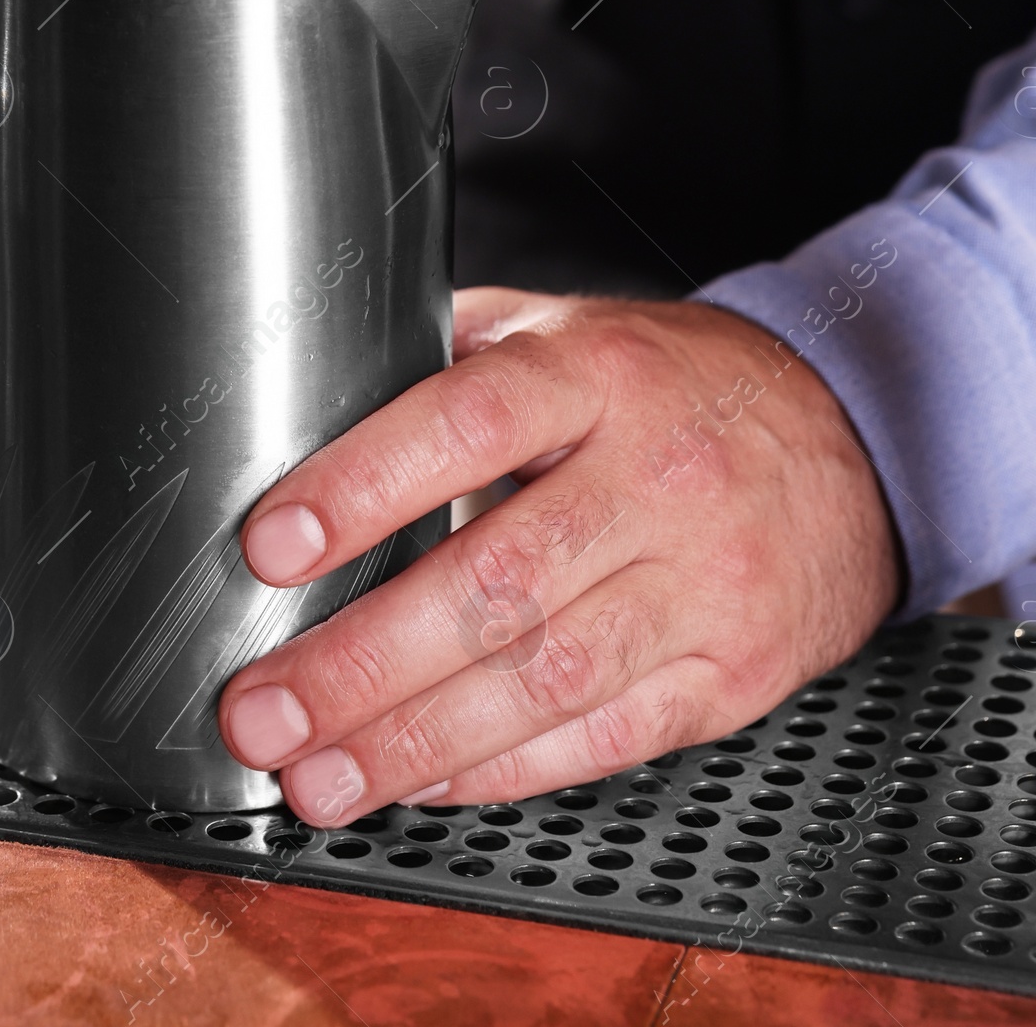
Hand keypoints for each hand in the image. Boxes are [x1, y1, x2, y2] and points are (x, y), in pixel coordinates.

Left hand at [218, 288, 900, 821]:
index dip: (363, 486)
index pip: (467, 425)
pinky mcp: (732, 674)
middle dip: (360, 662)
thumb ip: (452, 356)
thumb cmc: (671, 386)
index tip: (272, 544)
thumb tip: (310, 397)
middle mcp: (654, 478)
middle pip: (495, 583)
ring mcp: (702, 584)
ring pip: (543, 679)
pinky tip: (420, 780)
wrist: (850, 441)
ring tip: (318, 774)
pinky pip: (603, 738)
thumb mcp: (568, 330)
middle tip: (260, 709)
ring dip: (412, 742)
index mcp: (595, 374)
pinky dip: (501, 771)